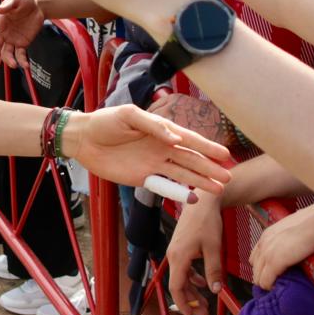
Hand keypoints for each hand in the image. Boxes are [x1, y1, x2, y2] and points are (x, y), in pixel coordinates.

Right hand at [0, 0, 46, 67]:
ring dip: (8, 60)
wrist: (39, 5)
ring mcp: (12, 39)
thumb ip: (7, 5)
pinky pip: (20, 54)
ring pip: (6, 53)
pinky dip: (22, 61)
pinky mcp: (22, 43)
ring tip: (14, 65)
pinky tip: (25, 65)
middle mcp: (3, 32)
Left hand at [62, 103, 231, 194]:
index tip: (225, 155)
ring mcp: (154, 164)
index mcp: (161, 130)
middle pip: (191, 160)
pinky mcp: (142, 178)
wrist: (84, 139)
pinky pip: (164, 187)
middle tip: (229, 176)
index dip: (207, 148)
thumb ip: (153, 126)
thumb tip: (175, 139)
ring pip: (183, 174)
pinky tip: (193, 198)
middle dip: (210, 168)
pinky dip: (178, 193)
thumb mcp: (129, 116)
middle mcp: (162, 148)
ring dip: (201, 181)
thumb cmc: (106, 122)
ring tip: (218, 189)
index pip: (189, 140)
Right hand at [167, 191, 224, 314]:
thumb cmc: (207, 222)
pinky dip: (192, 278)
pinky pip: (183, 269)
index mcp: (178, 258)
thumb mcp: (213, 248)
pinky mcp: (180, 247)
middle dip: (190, 301)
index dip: (183, 304)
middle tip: (202, 313)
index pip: (176, 288)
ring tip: (205, 302)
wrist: (202, 201)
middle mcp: (173, 256)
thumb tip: (216, 291)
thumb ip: (213, 271)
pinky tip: (203, 282)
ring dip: (192, 291)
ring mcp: (175, 251)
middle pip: (178, 285)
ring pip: (181, 278)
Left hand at [250, 200, 313, 289]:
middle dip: (263, 277)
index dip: (262, 267)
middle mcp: (263, 244)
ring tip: (277, 287)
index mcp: (267, 235)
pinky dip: (270, 287)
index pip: (255, 257)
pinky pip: (265, 282)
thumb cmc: (311, 225)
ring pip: (258, 277)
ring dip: (266, 283)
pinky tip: (278, 287)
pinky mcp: (274, 263)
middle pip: (255, 268)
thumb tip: (294, 243)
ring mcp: (267, 254)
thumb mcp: (293, 229)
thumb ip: (287, 237)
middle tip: (275, 283)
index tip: (271, 273)